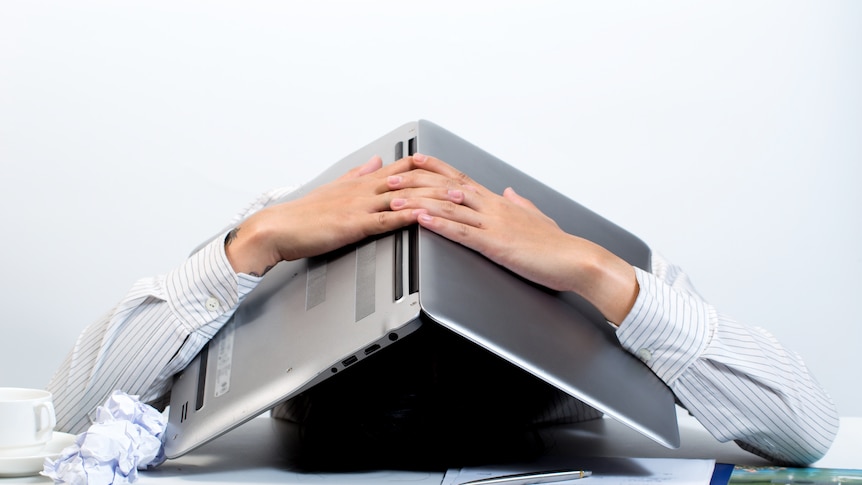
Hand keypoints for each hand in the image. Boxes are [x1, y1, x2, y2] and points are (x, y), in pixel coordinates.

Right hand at [225, 155, 453, 276]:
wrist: (278, 228)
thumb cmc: (304, 213)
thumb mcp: (336, 187)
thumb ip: (360, 173)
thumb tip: (378, 161)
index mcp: (362, 182)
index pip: (403, 168)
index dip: (429, 168)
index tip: (451, 169)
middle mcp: (365, 190)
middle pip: (411, 180)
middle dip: (441, 184)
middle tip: (466, 186)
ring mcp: (361, 206)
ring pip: (404, 198)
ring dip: (433, 199)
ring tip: (456, 202)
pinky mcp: (354, 225)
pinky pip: (387, 220)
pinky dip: (408, 218)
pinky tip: (424, 218)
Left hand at [390, 153, 638, 324]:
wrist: (576, 259)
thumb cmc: (558, 244)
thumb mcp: (537, 217)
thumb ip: (520, 203)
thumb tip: (510, 191)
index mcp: (500, 203)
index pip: (461, 178)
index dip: (436, 167)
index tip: (415, 158)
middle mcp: (494, 208)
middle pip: (448, 187)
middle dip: (417, 181)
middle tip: (392, 176)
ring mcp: (494, 225)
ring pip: (450, 207)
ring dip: (419, 201)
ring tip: (395, 197)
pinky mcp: (496, 245)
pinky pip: (462, 233)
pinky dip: (440, 224)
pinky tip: (422, 220)